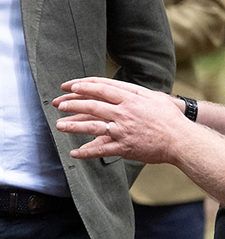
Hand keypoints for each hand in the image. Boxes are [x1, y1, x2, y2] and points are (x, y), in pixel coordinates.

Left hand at [53, 78, 185, 163]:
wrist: (181, 139)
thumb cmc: (169, 118)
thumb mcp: (153, 97)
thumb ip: (134, 92)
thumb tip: (118, 89)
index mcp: (131, 98)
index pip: (101, 87)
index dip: (83, 85)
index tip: (69, 86)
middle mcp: (124, 112)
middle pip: (92, 105)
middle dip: (72, 103)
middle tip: (58, 103)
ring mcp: (123, 130)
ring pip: (92, 126)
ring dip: (73, 125)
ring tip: (58, 125)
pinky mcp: (124, 147)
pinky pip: (101, 150)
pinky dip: (86, 152)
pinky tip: (74, 153)